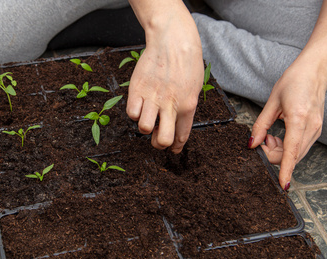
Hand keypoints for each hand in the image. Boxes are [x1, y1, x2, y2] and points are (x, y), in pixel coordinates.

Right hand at [126, 0, 202, 152]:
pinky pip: (131, 113)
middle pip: (162, 140)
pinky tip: (139, 104)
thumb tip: (177, 124)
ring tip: (147, 115)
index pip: (181, 136)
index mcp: (187, 106)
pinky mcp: (137, 90)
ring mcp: (152, 98)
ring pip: (143, 128)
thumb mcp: (195, 87)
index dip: (175, 147)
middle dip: (158, 143)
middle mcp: (170, 105)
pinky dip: (134, 112)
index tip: (171, 149)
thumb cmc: (186, 62)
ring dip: (145, 126)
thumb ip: (186, 107)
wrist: (172, 42)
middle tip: (156, 134)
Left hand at [249, 62, 325, 189]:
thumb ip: (260, 125)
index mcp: (299, 120)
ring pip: (295, 154)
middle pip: (290, 156)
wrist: (314, 71)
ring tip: (268, 136)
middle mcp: (311, 128)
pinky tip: (277, 136)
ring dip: (278, 151)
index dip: (285, 170)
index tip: (282, 184)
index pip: (291, 152)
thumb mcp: (272, 102)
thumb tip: (252, 143)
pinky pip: (299, 148)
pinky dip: (285, 147)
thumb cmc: (294, 81)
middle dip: (272, 155)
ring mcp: (316, 130)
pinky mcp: (315, 131)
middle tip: (260, 141)